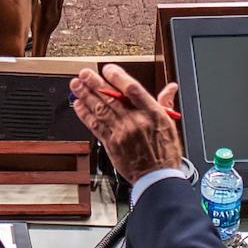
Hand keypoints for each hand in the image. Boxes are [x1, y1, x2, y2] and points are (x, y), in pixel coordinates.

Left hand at [69, 66, 184, 183]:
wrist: (158, 178)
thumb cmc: (165, 152)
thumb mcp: (170, 124)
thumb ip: (166, 103)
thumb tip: (171, 88)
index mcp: (152, 113)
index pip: (132, 89)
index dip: (117, 77)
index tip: (108, 69)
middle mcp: (135, 121)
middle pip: (111, 97)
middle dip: (94, 83)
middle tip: (84, 73)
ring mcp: (122, 133)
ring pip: (100, 110)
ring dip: (85, 96)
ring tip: (76, 85)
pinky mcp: (112, 144)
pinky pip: (96, 126)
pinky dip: (85, 115)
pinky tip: (78, 106)